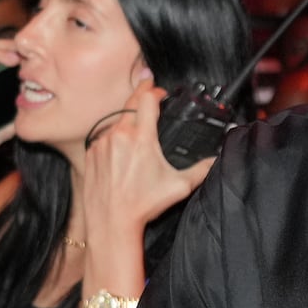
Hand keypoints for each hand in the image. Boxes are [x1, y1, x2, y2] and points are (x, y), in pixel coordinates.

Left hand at [80, 76, 213, 240]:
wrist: (110, 222)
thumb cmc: (143, 205)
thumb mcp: (180, 186)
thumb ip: (202, 169)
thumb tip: (216, 159)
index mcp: (141, 139)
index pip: (147, 100)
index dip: (156, 91)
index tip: (161, 93)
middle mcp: (119, 136)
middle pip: (130, 102)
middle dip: (141, 91)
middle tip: (148, 85)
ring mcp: (102, 143)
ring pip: (116, 120)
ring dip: (127, 117)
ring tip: (138, 123)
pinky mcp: (91, 153)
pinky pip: (104, 135)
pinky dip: (114, 135)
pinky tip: (122, 146)